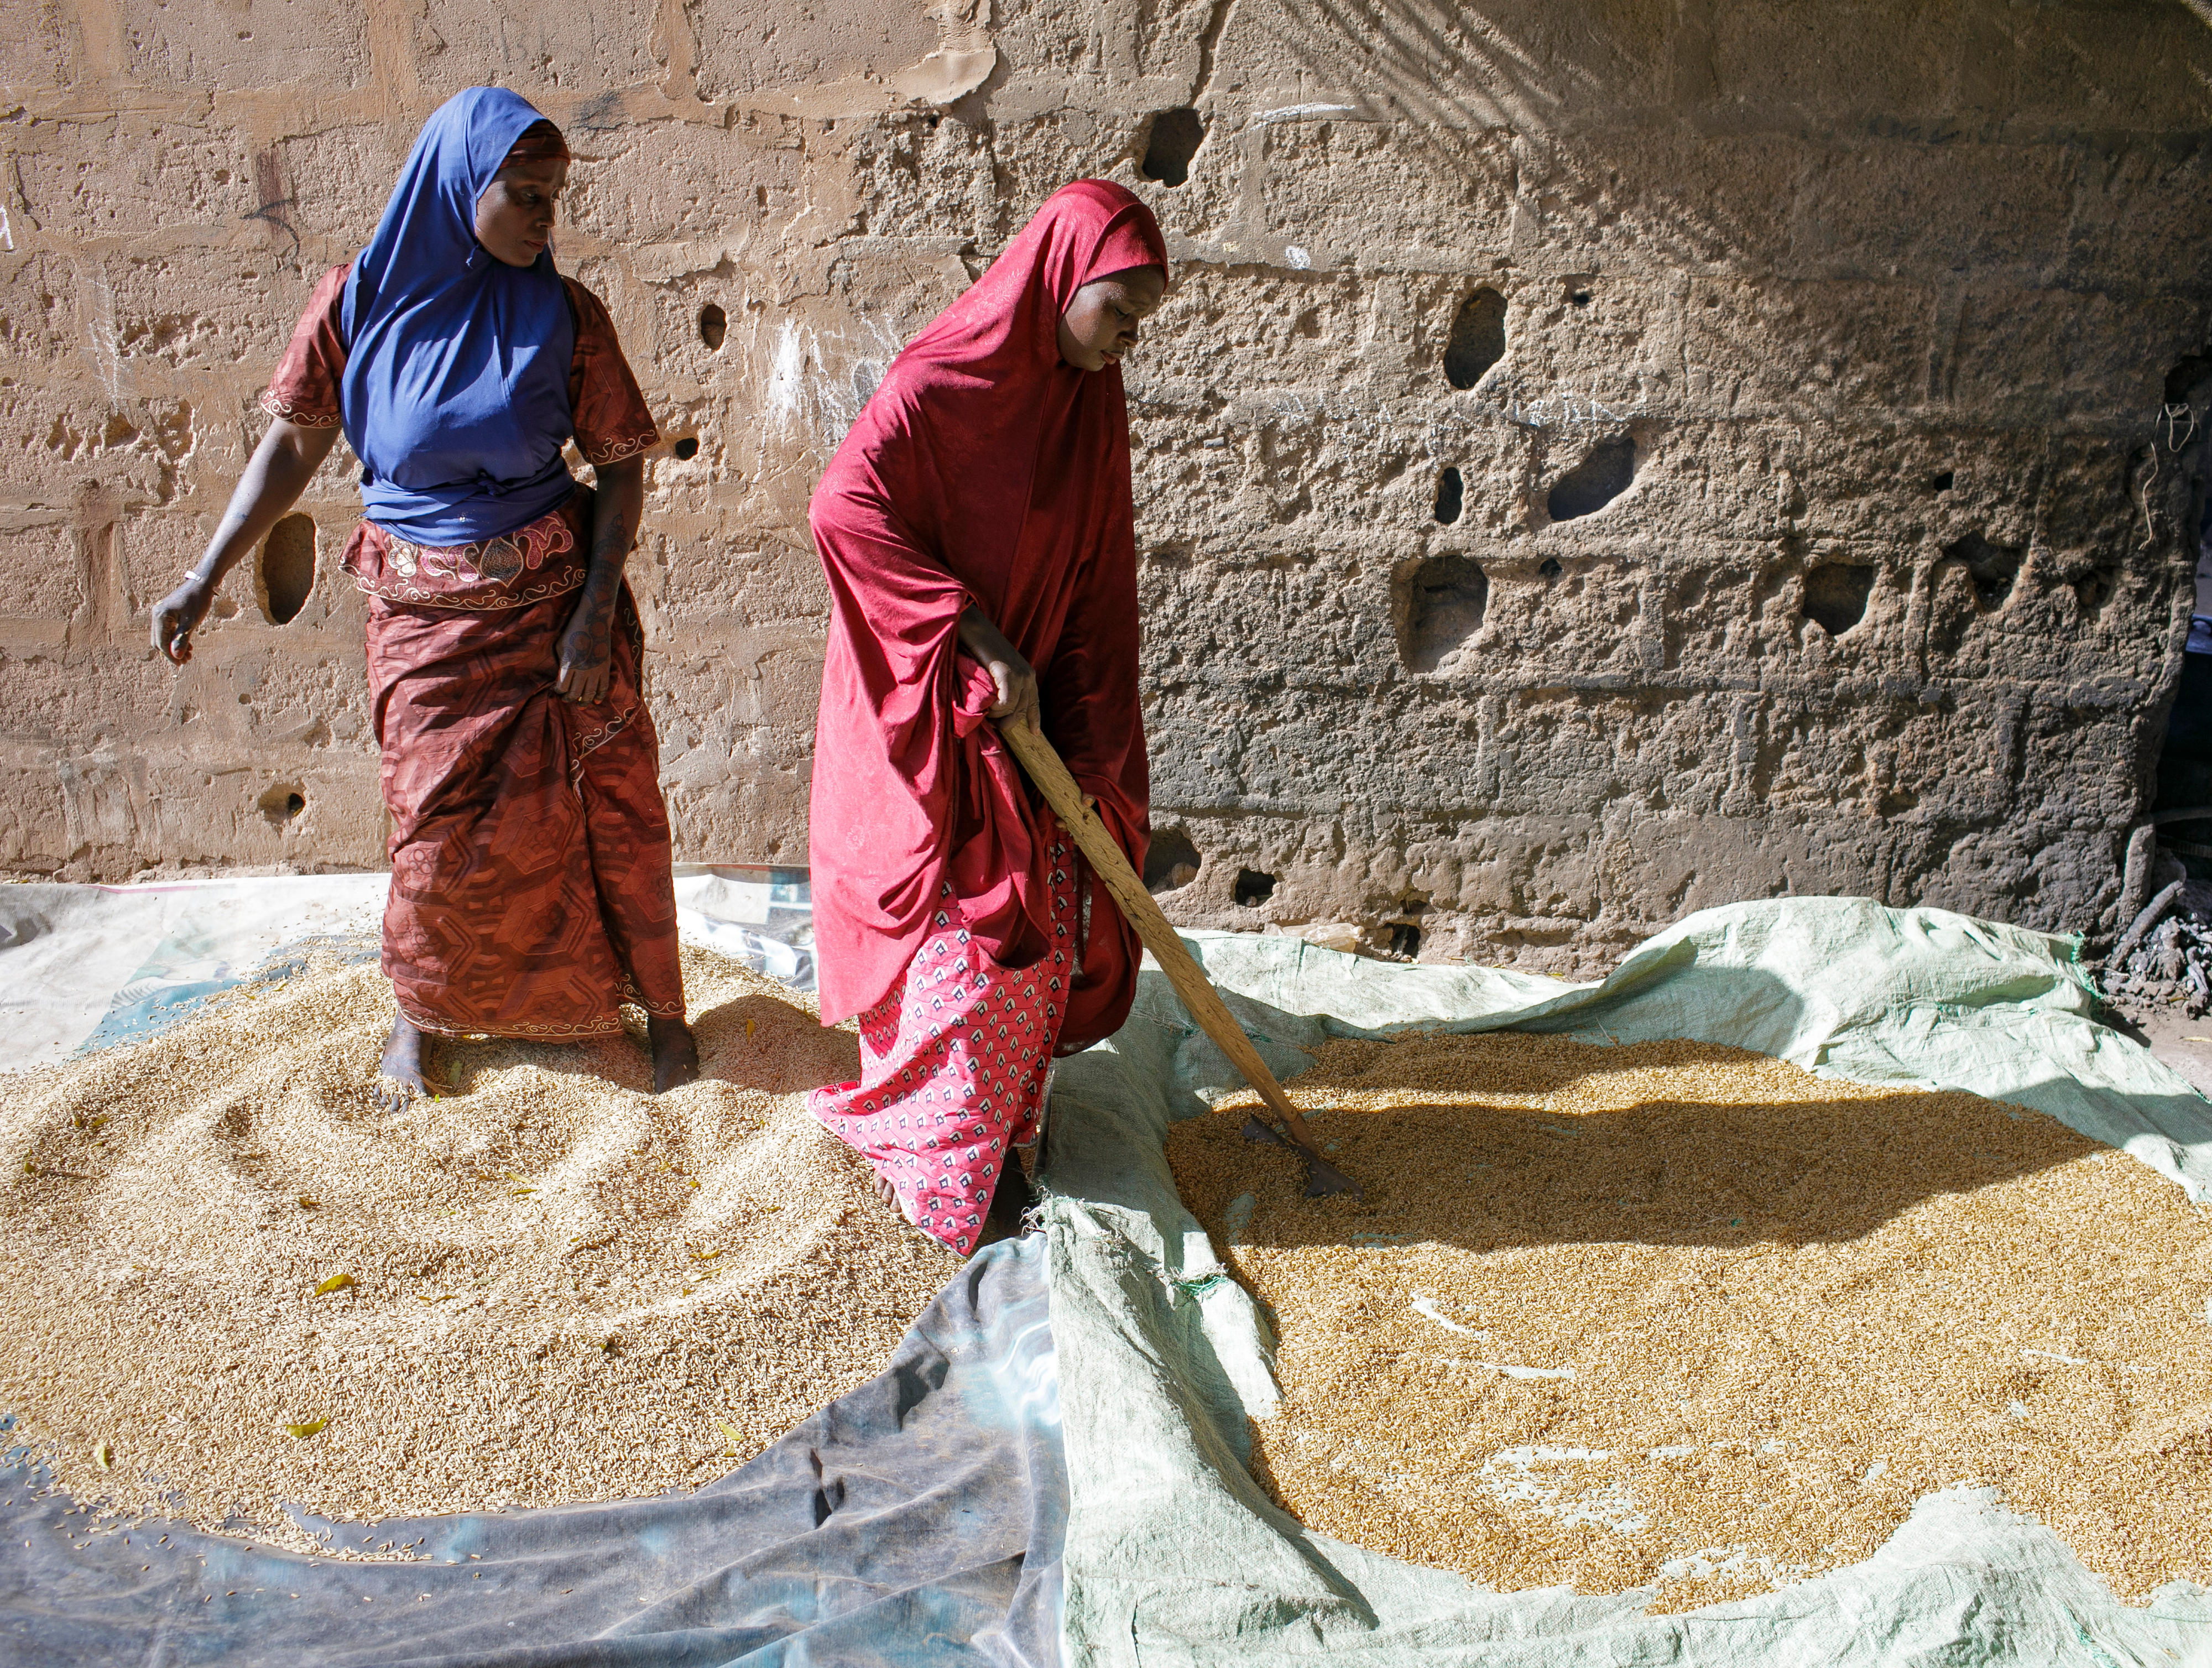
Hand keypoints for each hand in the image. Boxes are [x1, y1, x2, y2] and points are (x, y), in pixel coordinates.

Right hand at [151, 575, 215, 664]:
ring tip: (189, 656)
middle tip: (186, 661)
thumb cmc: (198, 601)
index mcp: (160, 616)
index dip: (170, 655)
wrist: (201, 584)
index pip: (161, 642)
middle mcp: (156, 615)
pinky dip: (175, 639)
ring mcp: (160, 614)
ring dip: (174, 647)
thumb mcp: (191, 622)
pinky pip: (167, 631)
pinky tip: (188, 646)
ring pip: (163, 637)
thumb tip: (176, 655)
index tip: (181, 664)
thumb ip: (182, 639)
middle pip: (159, 641)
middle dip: (171, 653)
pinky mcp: (166, 614)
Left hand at [555, 605, 611, 704]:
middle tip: (566, 699)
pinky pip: (604, 687)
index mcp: (569, 664)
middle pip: (575, 693)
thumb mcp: (561, 646)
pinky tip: (597, 701)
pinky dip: (600, 696)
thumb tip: (560, 677)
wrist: (594, 621)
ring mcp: (595, 669)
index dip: (558, 691)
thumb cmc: (573, 632)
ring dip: (584, 701)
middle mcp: (583, 670)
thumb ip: (561, 663)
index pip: (562, 687)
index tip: (556, 690)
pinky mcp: (605, 667)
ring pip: (590, 693)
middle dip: (569, 698)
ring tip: (581, 704)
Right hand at [956, 606, 1039, 729]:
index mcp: (1027, 675)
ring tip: (986, 711)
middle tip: (993, 724)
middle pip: (1023, 711)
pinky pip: (1006, 702)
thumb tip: (998, 706)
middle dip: (1008, 723)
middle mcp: (1028, 676)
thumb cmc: (981, 650)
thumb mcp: (997, 671)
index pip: (1034, 702)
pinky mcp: (1008, 674)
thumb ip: (1002, 686)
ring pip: (1013, 709)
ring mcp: (1020, 674)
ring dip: (997, 715)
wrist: (976, 630)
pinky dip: (996, 708)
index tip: (1034, 733)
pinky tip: (988, 706)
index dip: (1034, 719)